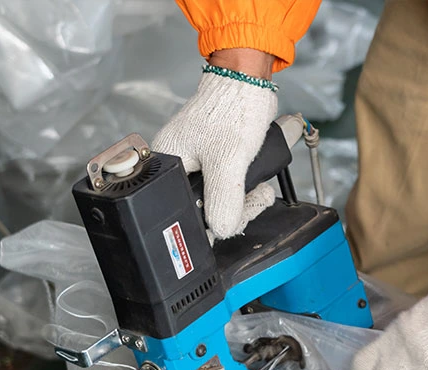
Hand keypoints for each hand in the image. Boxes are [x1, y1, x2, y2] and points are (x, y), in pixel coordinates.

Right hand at [151, 49, 277, 239]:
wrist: (248, 83)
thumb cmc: (232, 110)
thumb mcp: (229, 163)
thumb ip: (224, 200)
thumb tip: (222, 228)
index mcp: (166, 167)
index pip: (186, 212)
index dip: (213, 220)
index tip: (235, 218)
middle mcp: (178, 166)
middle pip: (205, 208)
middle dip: (236, 209)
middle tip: (255, 199)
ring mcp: (196, 163)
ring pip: (220, 199)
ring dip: (245, 199)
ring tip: (260, 191)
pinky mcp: (214, 159)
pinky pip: (228, 186)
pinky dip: (246, 188)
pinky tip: (259, 184)